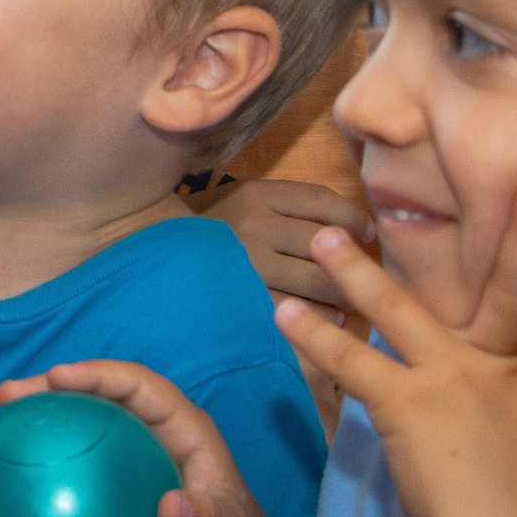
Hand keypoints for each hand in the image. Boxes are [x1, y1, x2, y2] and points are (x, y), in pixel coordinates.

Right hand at [0, 361, 302, 516]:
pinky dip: (37, 482)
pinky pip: (68, 480)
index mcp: (182, 429)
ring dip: (36, 428)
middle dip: (51, 388)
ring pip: (76, 434)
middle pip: (96, 398)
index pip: (138, 386)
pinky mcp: (109, 496)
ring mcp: (126, 466)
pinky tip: (2, 497)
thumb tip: (169, 512)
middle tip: (7, 396)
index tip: (58, 378)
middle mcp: (150, 437)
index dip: (98, 374)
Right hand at [202, 179, 375, 307]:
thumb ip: (289, 208)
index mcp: (256, 194)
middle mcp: (253, 226)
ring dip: (341, 296)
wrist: (150, 253)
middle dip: (354, 265)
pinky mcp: (241, 300)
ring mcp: (246, 266)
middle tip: (365, 278)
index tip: (366, 233)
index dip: (353, 218)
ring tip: (347, 305)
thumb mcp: (244, 201)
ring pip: (316, 283)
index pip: (321, 201)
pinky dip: (319, 319)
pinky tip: (326, 322)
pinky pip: (295, 312)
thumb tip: (356, 230)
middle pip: (326, 245)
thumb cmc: (211, 231)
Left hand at [275, 183, 516, 516]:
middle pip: (501, 284)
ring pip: (401, 308)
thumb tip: (512, 383)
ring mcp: (456, 376)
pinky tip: (285, 315)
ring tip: (324, 236)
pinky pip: (352, 360)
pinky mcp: (409, 403)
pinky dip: (315, 337)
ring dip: (355, 271)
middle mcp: (503, 361)